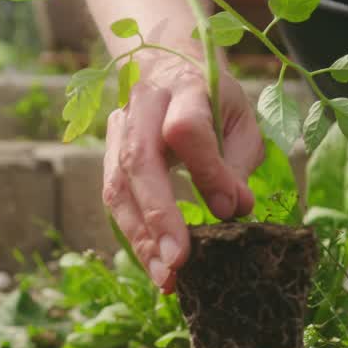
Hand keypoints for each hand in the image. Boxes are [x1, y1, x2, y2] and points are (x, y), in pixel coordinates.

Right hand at [103, 56, 261, 292]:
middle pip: (139, 161)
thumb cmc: (213, 102)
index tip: (230, 210)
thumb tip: (235, 209)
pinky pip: (114, 200)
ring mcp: (117, 130)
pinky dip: (135, 237)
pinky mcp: (107, 156)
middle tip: (179, 261)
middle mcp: (142, 106)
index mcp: (185, 88)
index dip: (206, 171)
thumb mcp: (240, 121)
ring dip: (141, 238)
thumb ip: (238, 162)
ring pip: (118, 186)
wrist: (167, 69)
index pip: (186, 129)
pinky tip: (155, 266)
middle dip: (158, 216)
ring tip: (166, 278)